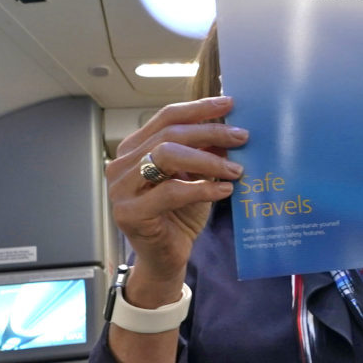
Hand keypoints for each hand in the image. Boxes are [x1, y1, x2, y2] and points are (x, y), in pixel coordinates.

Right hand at [106, 96, 247, 305]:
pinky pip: (171, 191)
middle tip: (242, 137)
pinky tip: (225, 190)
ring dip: (208, 160)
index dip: (199, 108)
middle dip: (210, 132)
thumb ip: (204, 153)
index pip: (167, 117)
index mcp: (134, 149)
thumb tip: (231, 128)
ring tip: (236, 169)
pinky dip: (202, 188)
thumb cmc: (180, 216)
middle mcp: (121, 165)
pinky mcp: (130, 213)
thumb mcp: (195, 178)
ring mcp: (121, 189)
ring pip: (167, 156)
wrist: (166, 258)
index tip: (229, 103)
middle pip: (169, 134)